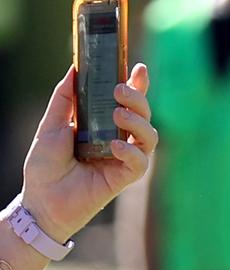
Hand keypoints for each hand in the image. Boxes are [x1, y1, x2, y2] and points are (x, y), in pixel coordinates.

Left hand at [21, 63, 157, 243]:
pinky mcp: (124, 178)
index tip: (138, 68)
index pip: (129, 101)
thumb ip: (64, 98)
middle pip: (144, 114)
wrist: (39, 201)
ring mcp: (123, 158)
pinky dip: (131, 152)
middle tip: (119, 91)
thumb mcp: (50, 125)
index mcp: (105, 124)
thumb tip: (75, 69)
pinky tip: (114, 146)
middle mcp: (119, 138)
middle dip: (138, 98)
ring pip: (149, 136)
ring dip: (138, 121)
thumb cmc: (44, 166)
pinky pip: (141, 162)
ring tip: (118, 115)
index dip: (138, 84)